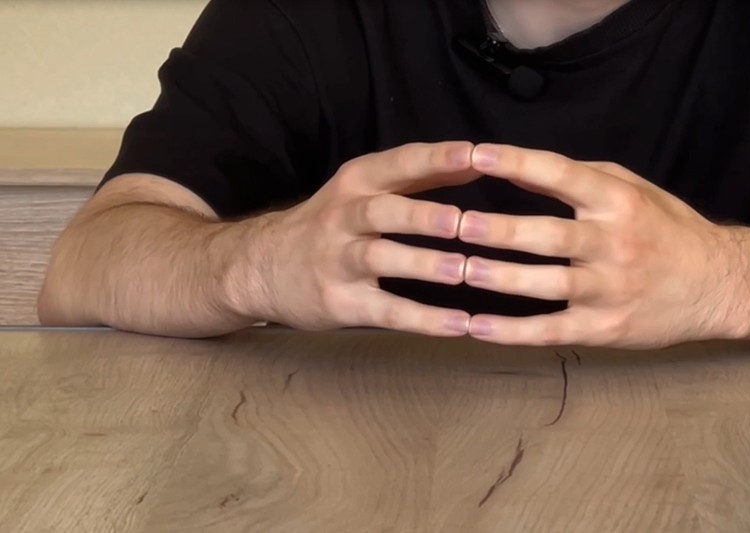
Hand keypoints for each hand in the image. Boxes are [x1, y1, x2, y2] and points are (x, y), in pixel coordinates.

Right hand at [249, 142, 480, 334]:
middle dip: (422, 215)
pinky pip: (385, 311)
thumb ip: (419, 177)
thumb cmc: (331, 224)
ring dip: (422, 264)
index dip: (436, 158)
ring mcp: (338, 262)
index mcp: (356, 183)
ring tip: (462, 271)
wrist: (259, 267)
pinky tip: (458, 324)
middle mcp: (344, 218)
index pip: (398, 163)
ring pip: (380, 259)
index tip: (476, 153)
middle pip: (383, 211)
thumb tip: (479, 161)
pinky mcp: (340, 303)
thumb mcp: (363, 190)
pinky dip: (422, 319)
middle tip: (462, 222)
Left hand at [458, 144, 749, 348]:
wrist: (719, 287)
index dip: (515, 163)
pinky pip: (550, 331)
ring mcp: (608, 290)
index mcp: (618, 202)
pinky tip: (476, 327)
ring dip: (495, 279)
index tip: (474, 154)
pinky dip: (510, 332)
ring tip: (455, 271)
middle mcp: (613, 244)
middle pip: (544, 236)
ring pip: (542, 285)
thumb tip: (518, 167)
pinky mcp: (604, 328)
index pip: (560, 175)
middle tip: (451, 224)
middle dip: (494, 230)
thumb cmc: (669, 231)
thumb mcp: (634, 190)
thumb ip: (580, 177)